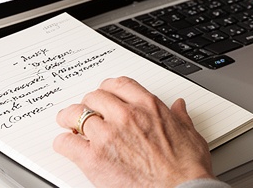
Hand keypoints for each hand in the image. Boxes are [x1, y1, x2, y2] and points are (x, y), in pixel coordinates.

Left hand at [54, 77, 214, 187]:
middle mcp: (125, 115)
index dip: (108, 88)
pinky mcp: (94, 159)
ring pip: (76, 114)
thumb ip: (180, 117)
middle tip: (87, 111)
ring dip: (70, 118)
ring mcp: (108, 136)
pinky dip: (63, 143)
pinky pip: (67, 143)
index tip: (105, 94)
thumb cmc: (187, 167)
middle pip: (95, 96)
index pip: (119, 84)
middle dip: (89, 103)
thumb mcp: (190, 134)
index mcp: (148, 106)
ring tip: (68, 123)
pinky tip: (66, 145)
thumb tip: (179, 107)